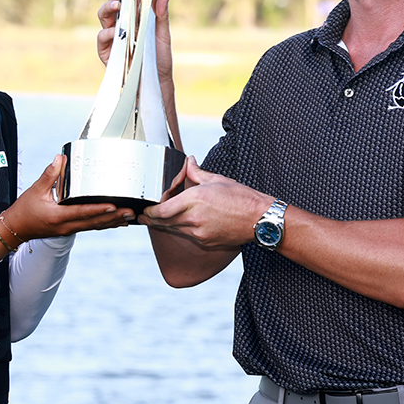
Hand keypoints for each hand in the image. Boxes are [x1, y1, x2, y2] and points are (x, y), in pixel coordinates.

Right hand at [2, 155, 134, 239]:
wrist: (15, 229)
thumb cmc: (24, 211)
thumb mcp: (35, 190)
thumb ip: (50, 174)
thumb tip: (60, 158)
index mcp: (58, 216)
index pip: (82, 212)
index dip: (99, 210)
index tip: (113, 206)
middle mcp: (66, 226)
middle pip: (94, 222)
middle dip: (114, 217)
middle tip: (131, 212)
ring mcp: (69, 229)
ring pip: (95, 226)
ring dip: (112, 222)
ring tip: (129, 217)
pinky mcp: (70, 229)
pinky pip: (90, 226)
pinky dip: (104, 223)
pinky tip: (115, 221)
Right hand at [95, 0, 174, 86]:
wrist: (155, 84)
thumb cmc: (159, 60)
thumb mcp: (163, 36)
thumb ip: (161, 16)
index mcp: (135, 17)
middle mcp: (122, 25)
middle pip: (113, 2)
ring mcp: (112, 38)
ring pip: (104, 17)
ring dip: (109, 8)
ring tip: (117, 5)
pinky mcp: (107, 52)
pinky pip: (102, 38)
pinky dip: (107, 34)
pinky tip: (114, 32)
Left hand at [139, 158, 269, 249]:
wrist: (260, 219)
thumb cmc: (242, 197)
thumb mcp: (217, 180)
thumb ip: (197, 172)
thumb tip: (189, 162)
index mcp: (195, 199)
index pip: (162, 210)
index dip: (149, 212)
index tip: (144, 209)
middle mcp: (194, 218)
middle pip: (163, 222)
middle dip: (151, 219)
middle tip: (143, 216)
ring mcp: (199, 233)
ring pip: (174, 230)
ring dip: (165, 224)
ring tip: (157, 219)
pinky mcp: (206, 241)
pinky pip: (188, 235)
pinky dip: (181, 229)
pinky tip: (181, 223)